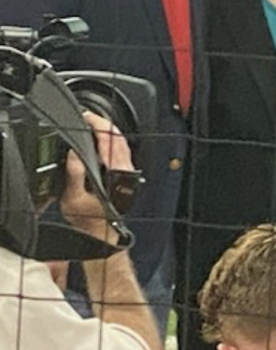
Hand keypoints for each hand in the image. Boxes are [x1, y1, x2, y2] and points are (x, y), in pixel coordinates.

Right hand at [59, 112, 131, 240]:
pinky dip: (109, 140)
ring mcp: (127, 171)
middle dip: (102, 124)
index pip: (111, 140)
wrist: (99, 233)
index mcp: (117, 173)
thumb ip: (74, 174)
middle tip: (86, 116)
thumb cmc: (87, 219)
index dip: (99, 125)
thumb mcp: (73, 198)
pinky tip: (97, 139)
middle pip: (118, 138)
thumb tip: (73, 152)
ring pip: (121, 143)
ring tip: (90, 124)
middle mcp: (125, 170)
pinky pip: (119, 151)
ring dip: (106, 131)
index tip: (86, 117)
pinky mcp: (124, 174)